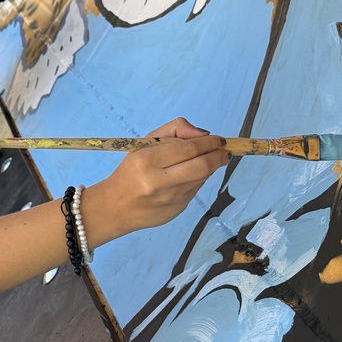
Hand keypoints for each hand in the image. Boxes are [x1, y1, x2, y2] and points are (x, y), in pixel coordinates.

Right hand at [87, 118, 228, 238]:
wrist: (116, 207)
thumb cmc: (131, 170)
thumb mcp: (144, 143)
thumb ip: (174, 131)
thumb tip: (204, 134)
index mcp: (147, 161)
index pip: (188, 148)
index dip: (209, 143)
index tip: (220, 140)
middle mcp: (159, 182)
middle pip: (201, 166)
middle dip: (218, 156)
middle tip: (225, 151)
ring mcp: (170, 199)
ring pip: (201, 178)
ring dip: (210, 167)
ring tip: (210, 159)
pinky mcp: (177, 211)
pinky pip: (195, 190)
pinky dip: (198, 179)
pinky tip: (190, 175)